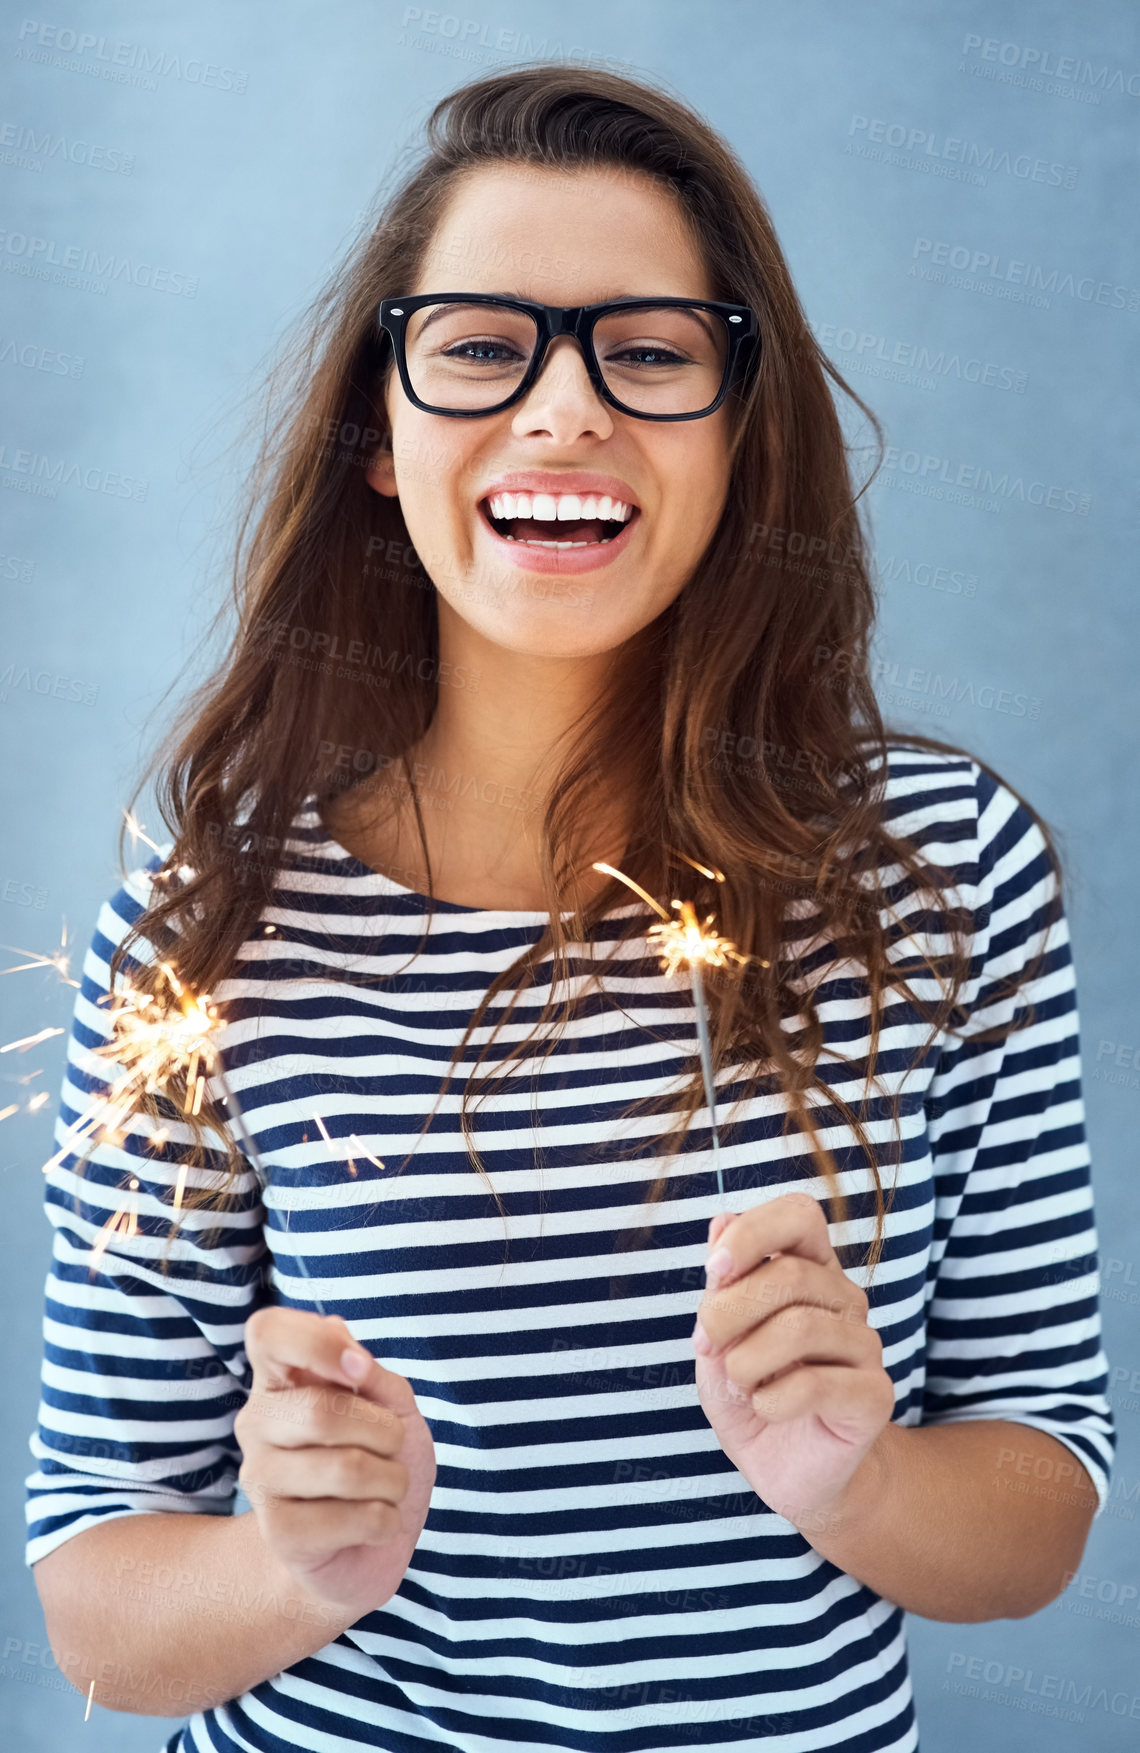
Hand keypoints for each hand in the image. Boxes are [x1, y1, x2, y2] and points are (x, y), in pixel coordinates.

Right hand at [235, 1306, 435, 1615]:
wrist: (367, 1545)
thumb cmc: (378, 1459)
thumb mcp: (393, 1405)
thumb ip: (372, 1373)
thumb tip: (347, 1349)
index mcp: (281, 1379)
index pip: (267, 1332)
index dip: (316, 1342)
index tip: (358, 1370)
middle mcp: (257, 1423)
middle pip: (321, 1411)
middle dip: (385, 1432)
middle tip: (391, 1447)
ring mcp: (260, 1479)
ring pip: (347, 1470)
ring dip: (393, 1481)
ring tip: (385, 1488)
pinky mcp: (279, 1533)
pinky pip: (357, 1518)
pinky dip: (387, 1520)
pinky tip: (372, 1524)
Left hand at [691, 1192, 894, 1533]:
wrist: (785, 1468)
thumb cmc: (750, 1392)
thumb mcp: (718, 1337)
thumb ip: (723, 1284)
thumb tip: (721, 1219)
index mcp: (809, 1270)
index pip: (799, 1215)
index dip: (753, 1233)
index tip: (714, 1271)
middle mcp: (844, 1299)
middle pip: (790, 1275)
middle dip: (728, 1312)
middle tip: (706, 1346)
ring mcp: (865, 1345)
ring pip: (800, 1328)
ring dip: (746, 1361)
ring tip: (739, 1383)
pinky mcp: (874, 1395)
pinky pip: (815, 1384)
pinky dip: (770, 1400)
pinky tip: (767, 1408)